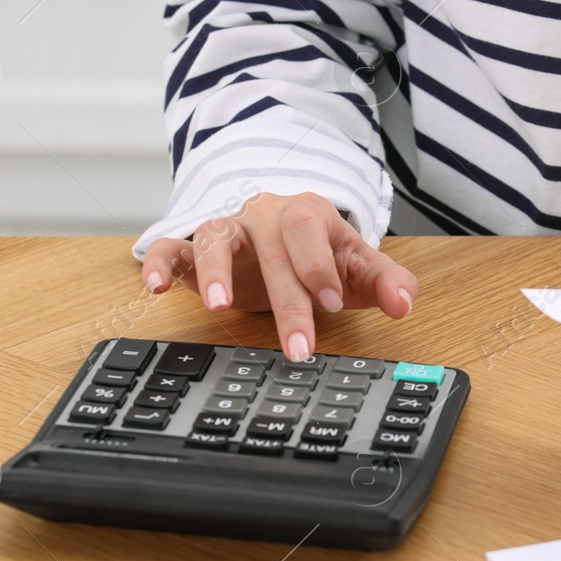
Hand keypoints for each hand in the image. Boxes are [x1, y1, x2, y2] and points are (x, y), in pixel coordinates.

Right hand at [140, 192, 416, 360]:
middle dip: (286, 300)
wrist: (284, 230)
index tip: (331, 303)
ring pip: (215, 239)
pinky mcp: (194, 248)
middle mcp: (264, 216)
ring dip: (215, 272)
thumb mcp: (358, 266)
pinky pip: (171, 247)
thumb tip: (405, 303)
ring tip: (219, 308)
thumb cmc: (322, 251)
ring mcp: (228, 229)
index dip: (319, 266)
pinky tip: (154, 286)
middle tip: (298, 346)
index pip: (310, 230)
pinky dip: (158, 262)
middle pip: (271, 249)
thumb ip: (387, 282)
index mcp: (307, 214)